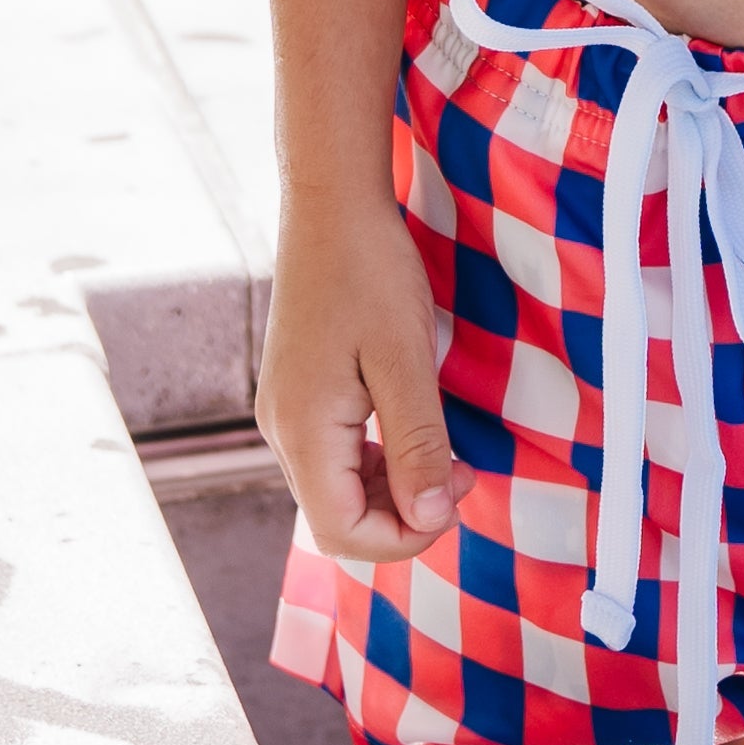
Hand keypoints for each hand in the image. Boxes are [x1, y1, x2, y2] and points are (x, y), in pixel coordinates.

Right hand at [257, 187, 478, 561]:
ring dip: (393, 492)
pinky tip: (414, 433)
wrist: (331, 207)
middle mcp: (282, 431)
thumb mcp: (406, 360)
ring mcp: (285, 413)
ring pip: (336, 492)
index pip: (343, 532)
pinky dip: (376, 464)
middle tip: (461, 475)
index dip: (404, 538)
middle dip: (404, 517)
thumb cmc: (371, 273)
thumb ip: (417, 444)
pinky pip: (333, 458)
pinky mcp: (298, 395)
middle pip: (337, 520)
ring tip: (447, 457)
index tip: (456, 498)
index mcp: (303, 431)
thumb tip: (429, 519)